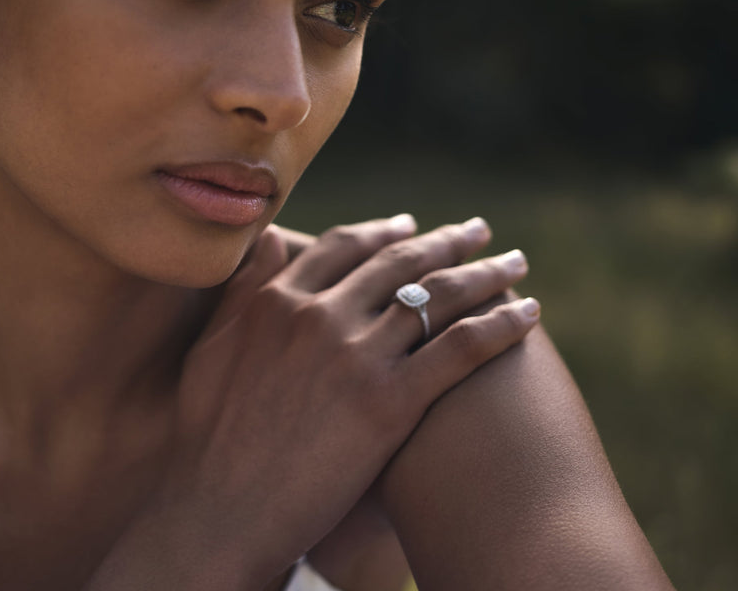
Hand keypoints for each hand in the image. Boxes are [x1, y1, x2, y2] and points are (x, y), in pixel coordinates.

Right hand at [143, 216, 538, 588]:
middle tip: (477, 230)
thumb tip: (268, 238)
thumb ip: (243, 288)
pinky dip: (500, 325)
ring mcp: (356, 356)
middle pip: (399, 262)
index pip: (345, 246)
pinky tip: (529, 313)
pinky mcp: (390, 403)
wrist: (220, 511)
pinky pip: (460, 349)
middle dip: (445, 240)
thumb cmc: (209, 437)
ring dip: (484, 273)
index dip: (384, 232)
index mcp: (278, 299)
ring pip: (436, 296)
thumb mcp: (212, 347)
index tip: (412, 226)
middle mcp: (320, 314)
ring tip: (513, 262)